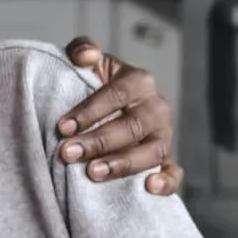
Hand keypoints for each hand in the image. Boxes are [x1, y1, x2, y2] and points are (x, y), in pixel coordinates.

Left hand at [58, 38, 182, 194]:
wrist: (104, 110)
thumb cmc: (92, 84)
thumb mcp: (87, 62)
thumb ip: (82, 50)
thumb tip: (86, 56)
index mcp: (139, 81)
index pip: (117, 94)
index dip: (90, 110)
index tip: (62, 127)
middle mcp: (155, 108)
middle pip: (132, 126)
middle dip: (98, 141)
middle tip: (68, 153)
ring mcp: (163, 135)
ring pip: (152, 151)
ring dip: (123, 164)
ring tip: (93, 174)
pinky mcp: (165, 160)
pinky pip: (174, 172)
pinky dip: (167, 181)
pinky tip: (149, 188)